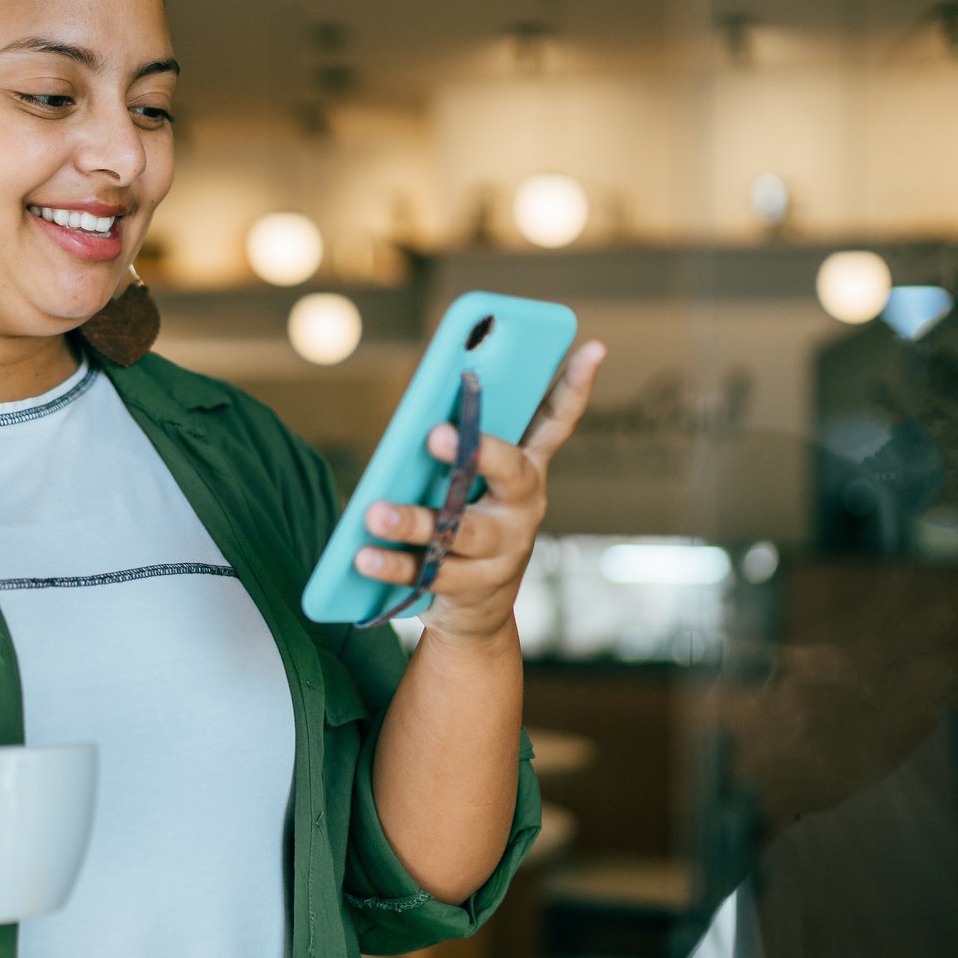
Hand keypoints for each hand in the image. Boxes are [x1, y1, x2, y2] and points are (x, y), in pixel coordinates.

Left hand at [355, 340, 606, 646]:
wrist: (474, 612)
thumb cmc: (462, 521)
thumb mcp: (466, 484)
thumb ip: (453, 452)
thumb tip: (416, 423)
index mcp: (525, 470)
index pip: (556, 422)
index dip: (576, 384)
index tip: (594, 345)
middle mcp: (524, 507)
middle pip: (509, 472)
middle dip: (474, 451)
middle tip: (435, 432)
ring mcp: (503, 551)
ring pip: (460, 531)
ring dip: (414, 520)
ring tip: (375, 513)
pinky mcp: (474, 589)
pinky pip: (430, 573)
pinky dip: (393, 565)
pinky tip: (363, 555)